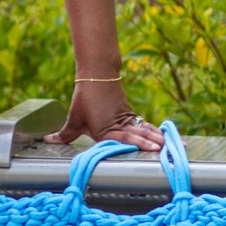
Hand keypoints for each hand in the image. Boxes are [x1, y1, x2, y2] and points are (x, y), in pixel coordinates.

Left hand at [42, 81, 163, 151]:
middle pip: (138, 136)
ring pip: (145, 131)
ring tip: (177, 145)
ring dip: (160, 138)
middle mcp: (118, 126)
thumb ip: (65, 134)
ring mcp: (126, 120)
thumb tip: (48, 140)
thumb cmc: (84, 98)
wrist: (97, 75)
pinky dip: (156, 132)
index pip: (122, 140)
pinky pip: (145, 125)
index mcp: (104, 130)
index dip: (138, 144)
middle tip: (168, 150)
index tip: (152, 149)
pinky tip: (168, 138)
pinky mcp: (130, 115)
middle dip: (154, 144)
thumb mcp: (74, 118)